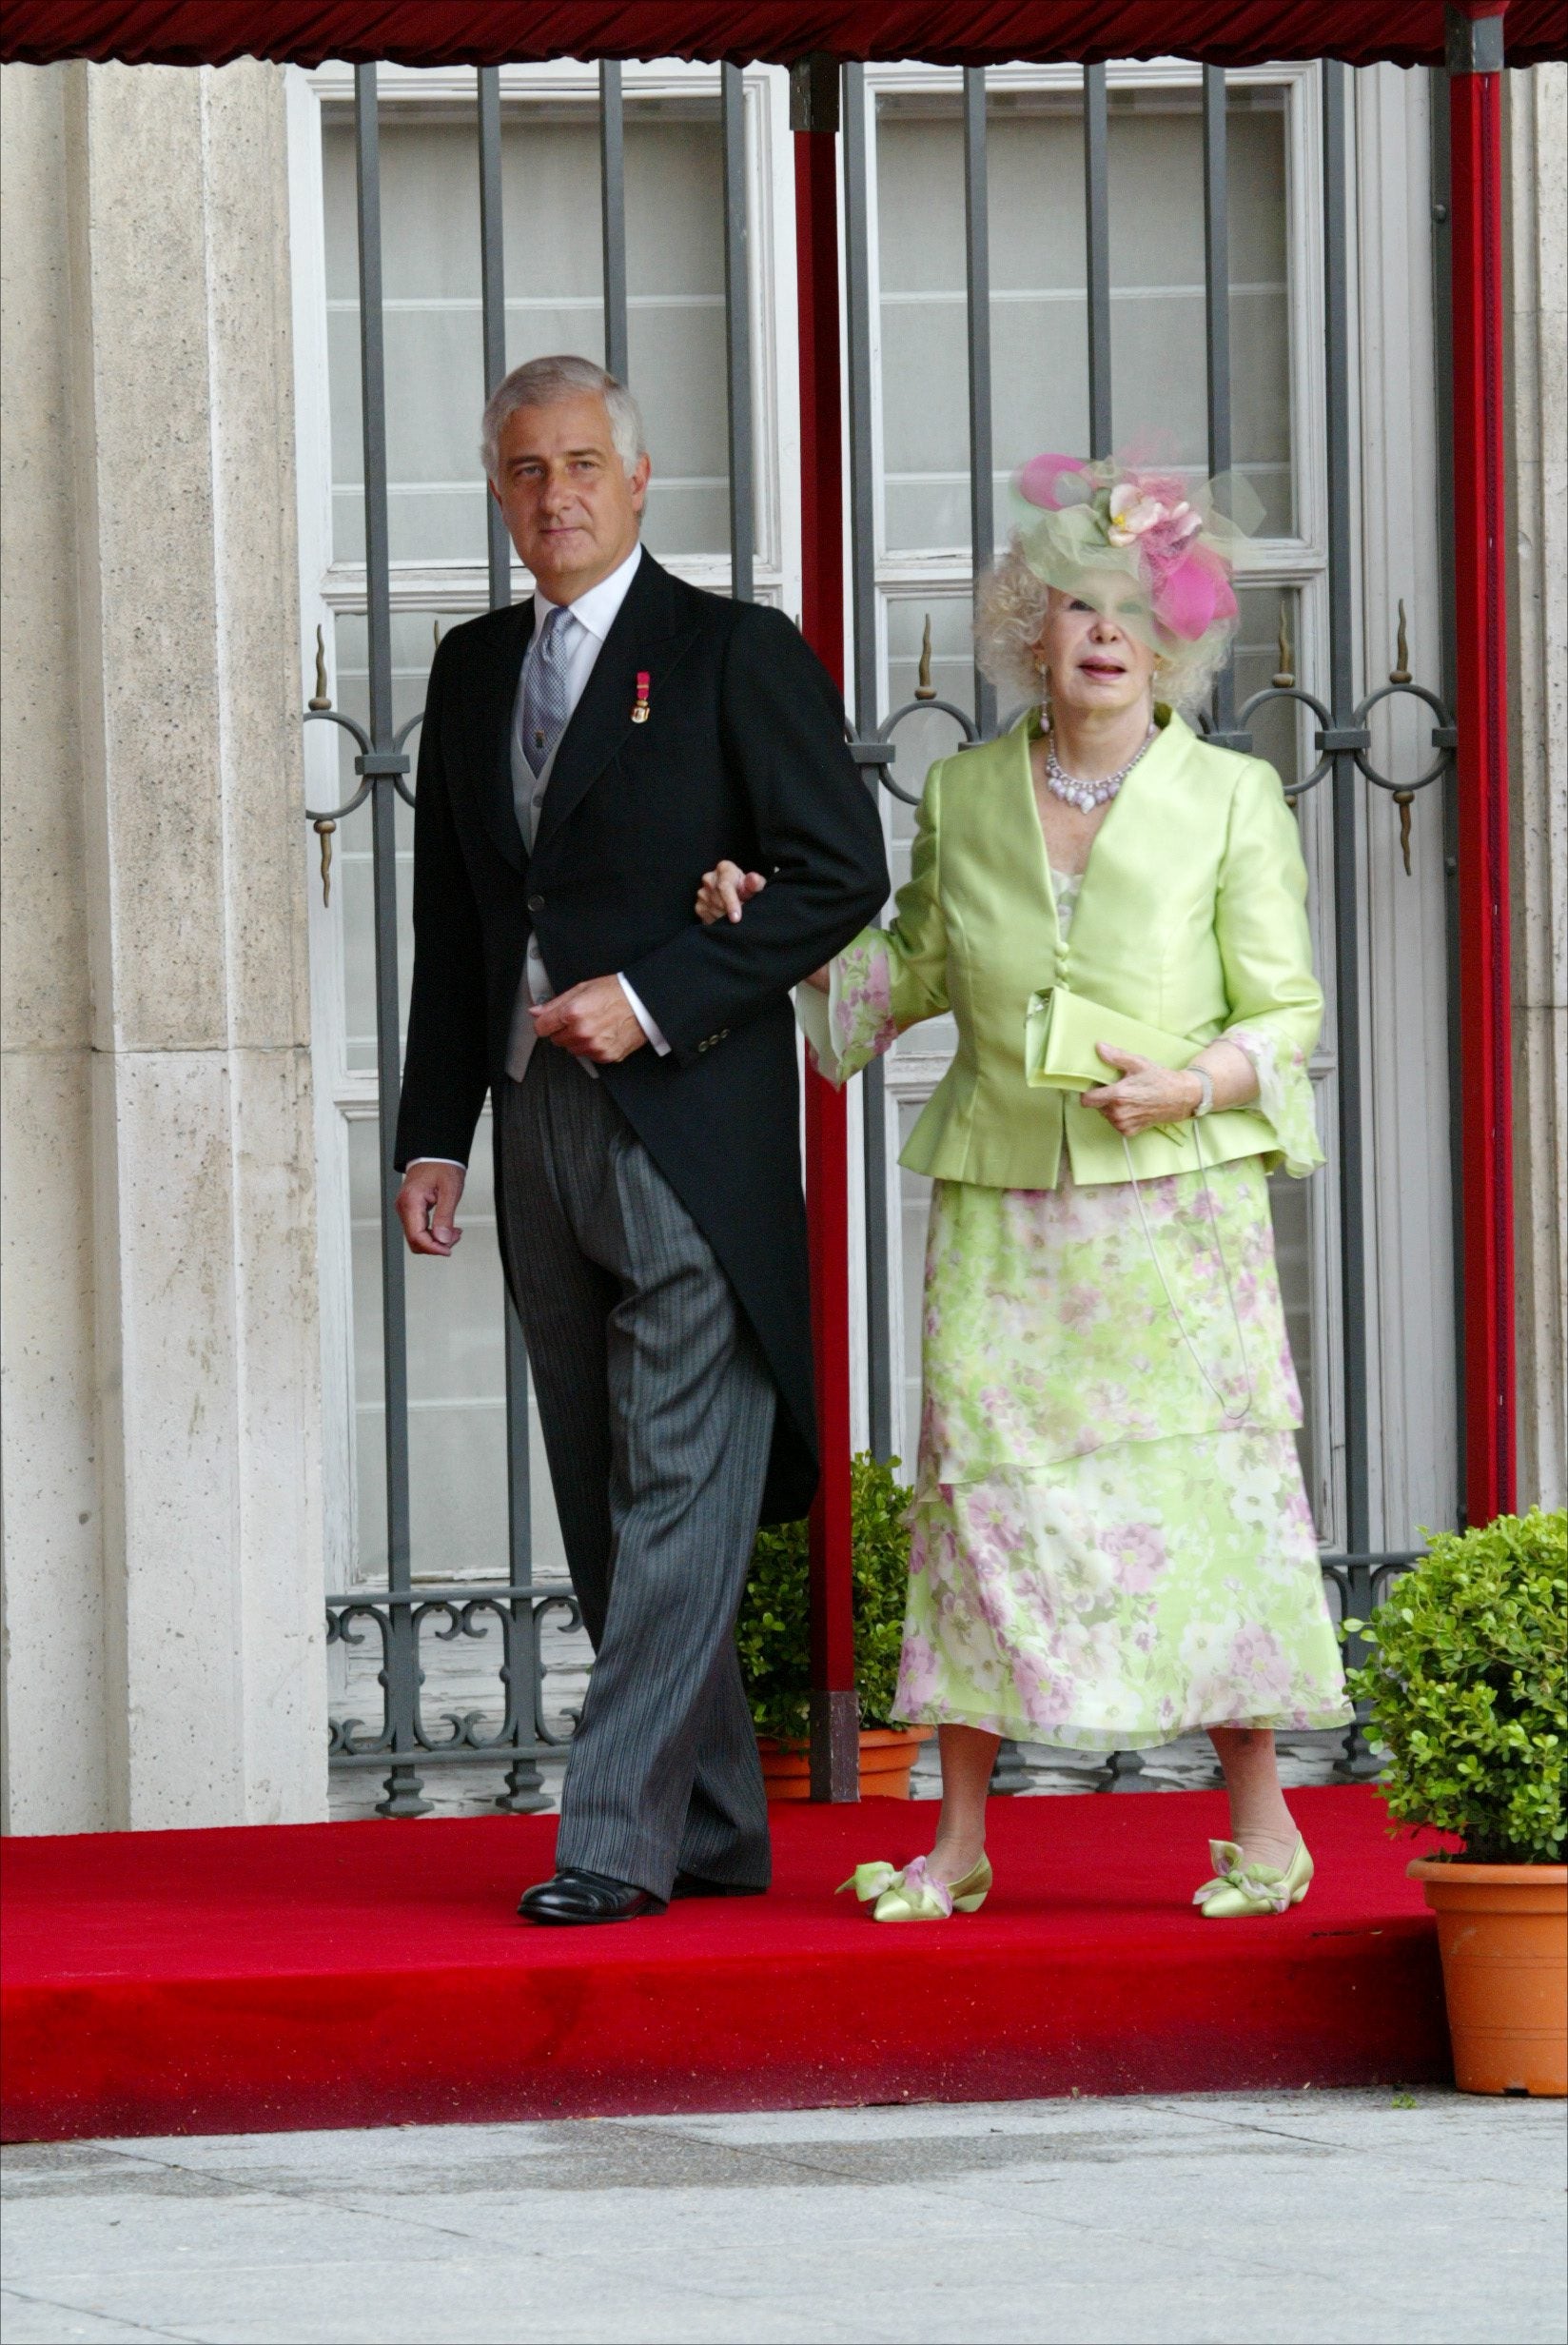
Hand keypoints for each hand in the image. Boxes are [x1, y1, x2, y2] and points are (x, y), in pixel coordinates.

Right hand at [396, 1160, 465, 1256]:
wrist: (435, 1154)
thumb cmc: (442, 1166)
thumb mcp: (450, 1190)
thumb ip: (445, 1216)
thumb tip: (442, 1238)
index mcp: (411, 1202)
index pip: (416, 1236)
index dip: (432, 1248)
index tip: (447, 1250)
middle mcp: (404, 1207)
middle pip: (415, 1240)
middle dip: (436, 1245)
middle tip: (454, 1237)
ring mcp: (406, 1209)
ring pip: (417, 1237)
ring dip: (436, 1240)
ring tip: (453, 1232)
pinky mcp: (411, 1210)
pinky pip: (419, 1229)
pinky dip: (433, 1233)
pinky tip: (446, 1229)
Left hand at [530, 975, 646, 1062]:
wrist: (644, 1004)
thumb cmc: (617, 993)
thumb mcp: (582, 989)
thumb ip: (555, 1003)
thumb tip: (536, 1011)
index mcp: (573, 1013)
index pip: (541, 1028)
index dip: (546, 1022)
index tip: (551, 1020)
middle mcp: (582, 1032)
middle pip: (556, 1040)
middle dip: (564, 1030)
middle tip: (580, 1018)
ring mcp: (594, 1046)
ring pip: (572, 1049)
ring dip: (578, 1040)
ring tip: (594, 1025)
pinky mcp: (605, 1056)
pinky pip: (589, 1056)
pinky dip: (592, 1047)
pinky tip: (603, 1033)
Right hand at [696, 859, 766, 924]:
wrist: (737, 895)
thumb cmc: (747, 889)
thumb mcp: (755, 886)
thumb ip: (756, 883)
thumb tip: (754, 880)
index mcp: (724, 869)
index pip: (724, 887)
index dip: (731, 904)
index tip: (736, 918)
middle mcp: (709, 879)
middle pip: (719, 902)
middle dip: (731, 912)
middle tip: (743, 915)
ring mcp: (702, 893)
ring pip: (714, 913)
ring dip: (726, 918)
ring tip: (734, 914)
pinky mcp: (698, 907)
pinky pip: (709, 920)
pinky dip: (719, 922)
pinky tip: (726, 917)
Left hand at [1081, 1047, 1202, 1136]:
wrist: (1180, 1098)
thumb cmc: (1159, 1079)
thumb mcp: (1138, 1063)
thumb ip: (1116, 1057)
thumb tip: (1099, 1047)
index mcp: (1118, 1096)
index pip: (1087, 1100)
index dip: (1089, 1091)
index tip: (1096, 1085)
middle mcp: (1118, 1113)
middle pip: (1096, 1106)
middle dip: (1103, 1097)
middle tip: (1119, 1087)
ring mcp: (1123, 1124)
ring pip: (1105, 1114)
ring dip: (1111, 1107)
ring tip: (1128, 1097)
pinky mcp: (1129, 1132)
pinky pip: (1115, 1123)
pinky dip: (1120, 1116)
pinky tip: (1133, 1107)